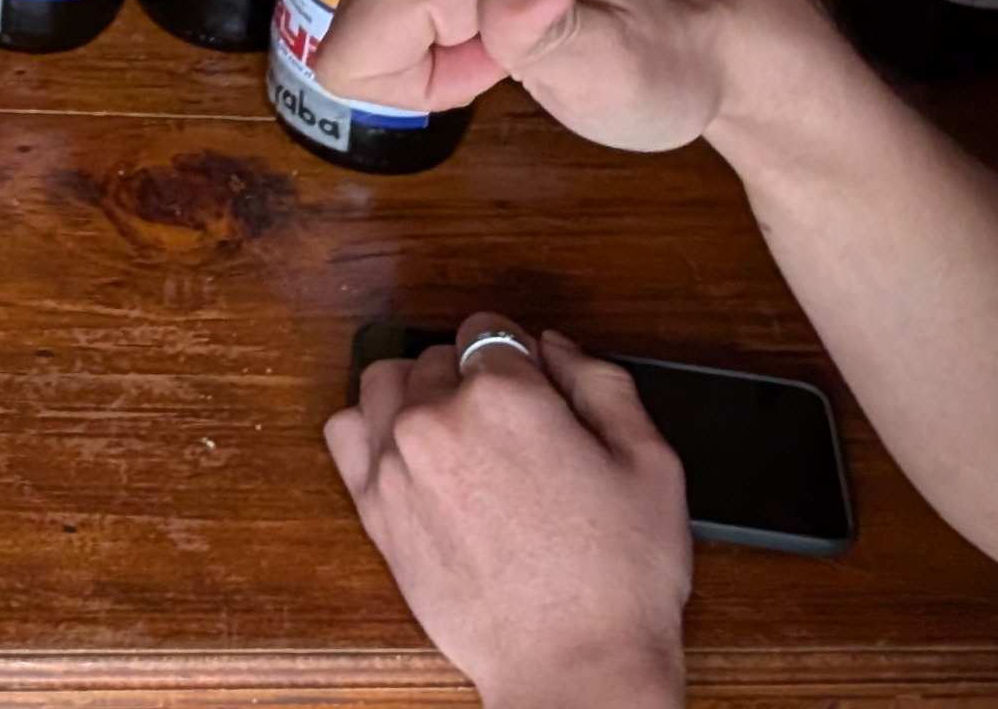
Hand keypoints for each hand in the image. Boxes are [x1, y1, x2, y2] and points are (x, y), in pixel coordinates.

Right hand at [310, 0, 812, 153]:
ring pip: (371, 20)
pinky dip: (449, 28)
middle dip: (426, 67)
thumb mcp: (615, 69)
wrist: (720, 17)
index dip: (421, 89)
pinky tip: (513, 19)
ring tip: (520, 40)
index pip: (347, 59)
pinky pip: (397, 2)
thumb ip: (548, 32)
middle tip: (515, 56)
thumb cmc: (671, 57)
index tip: (497, 68)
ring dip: (439, 50)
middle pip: (354, 33)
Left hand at [327, 315, 692, 708]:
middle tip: (513, 430)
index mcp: (506, 393)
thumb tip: (556, 347)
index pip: (492, 331)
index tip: (538, 389)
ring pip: (387, 383)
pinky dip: (372, 430)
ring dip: (419, 392)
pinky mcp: (375, 511)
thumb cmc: (618, 577)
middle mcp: (439, 418)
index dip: (522, 356)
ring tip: (460, 434)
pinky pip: (346, 435)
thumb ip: (602, 382)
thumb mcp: (651, 461)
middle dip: (474, 377)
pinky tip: (409, 453)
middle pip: (440, 357)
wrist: (574, 665)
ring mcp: (396, 464)